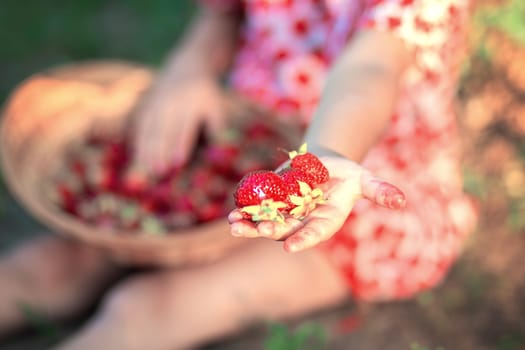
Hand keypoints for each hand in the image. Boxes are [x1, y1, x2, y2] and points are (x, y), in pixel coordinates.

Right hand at [132, 59, 226, 173]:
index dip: (181, 146)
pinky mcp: (144, 105)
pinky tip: (135, 158)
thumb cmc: (206, 99)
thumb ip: (216, 130)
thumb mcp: (216, 110)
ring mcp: (155, 104)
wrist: (187, 68)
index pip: (184, 129)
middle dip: (159, 152)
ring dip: (145, 150)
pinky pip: (138, 125)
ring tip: (143, 170)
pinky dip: (136, 142)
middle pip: (163, 132)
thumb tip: (216, 153)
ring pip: (148, 130)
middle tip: (157, 173)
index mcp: (191, 106)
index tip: (177, 163)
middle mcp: (170, 104)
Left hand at [228, 156, 405, 251]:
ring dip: (249, 224)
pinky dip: (245, 209)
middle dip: (267, 229)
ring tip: (232, 222)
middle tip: (252, 229)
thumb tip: (402, 201)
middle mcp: (304, 222)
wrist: (327, 166)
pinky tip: (232, 209)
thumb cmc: (348, 175)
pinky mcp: (274, 203)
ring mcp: (287, 214)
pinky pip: (258, 208)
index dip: (303, 239)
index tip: (289, 246)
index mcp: (325, 221)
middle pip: (284, 230)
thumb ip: (379, 192)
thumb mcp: (364, 179)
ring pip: (265, 222)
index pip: (314, 233)